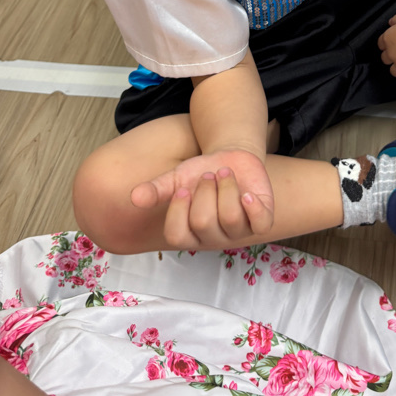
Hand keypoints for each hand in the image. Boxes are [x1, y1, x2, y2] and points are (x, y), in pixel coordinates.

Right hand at [131, 149, 274, 249]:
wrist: (230, 157)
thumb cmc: (200, 173)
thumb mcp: (176, 178)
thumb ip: (156, 189)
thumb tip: (135, 197)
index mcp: (190, 234)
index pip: (177, 234)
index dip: (178, 209)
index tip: (184, 186)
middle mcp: (214, 238)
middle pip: (204, 222)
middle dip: (205, 190)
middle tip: (208, 175)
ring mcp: (239, 231)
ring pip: (231, 218)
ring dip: (226, 188)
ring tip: (224, 173)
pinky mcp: (261, 220)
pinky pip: (261, 225)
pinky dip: (254, 209)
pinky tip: (248, 195)